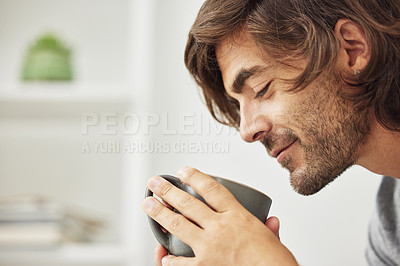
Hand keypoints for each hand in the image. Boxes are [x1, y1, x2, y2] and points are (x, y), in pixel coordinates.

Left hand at [143, 167, 297, 265]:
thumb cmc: (275, 262)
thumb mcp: (274, 241)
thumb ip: (269, 230)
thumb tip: (273, 221)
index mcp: (238, 217)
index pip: (212, 189)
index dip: (195, 176)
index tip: (184, 171)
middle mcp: (220, 228)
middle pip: (188, 203)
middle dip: (168, 190)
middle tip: (155, 183)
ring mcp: (209, 247)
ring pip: (178, 225)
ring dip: (160, 213)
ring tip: (149, 205)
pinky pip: (180, 263)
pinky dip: (169, 259)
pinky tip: (163, 255)